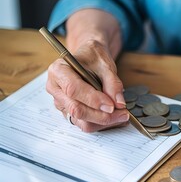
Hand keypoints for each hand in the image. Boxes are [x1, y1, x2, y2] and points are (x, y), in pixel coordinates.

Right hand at [46, 9, 125, 131]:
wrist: (89, 60)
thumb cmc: (93, 58)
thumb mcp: (106, 65)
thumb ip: (113, 83)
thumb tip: (119, 103)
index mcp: (59, 70)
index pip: (73, 89)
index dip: (93, 100)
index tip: (112, 105)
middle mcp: (56, 88)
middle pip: (76, 110)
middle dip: (102, 115)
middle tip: (123, 113)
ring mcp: (61, 103)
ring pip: (81, 122)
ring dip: (104, 122)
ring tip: (122, 116)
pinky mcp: (69, 113)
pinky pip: (85, 124)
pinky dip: (102, 124)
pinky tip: (115, 118)